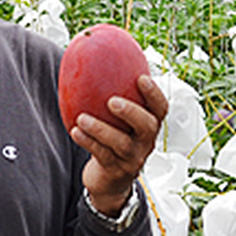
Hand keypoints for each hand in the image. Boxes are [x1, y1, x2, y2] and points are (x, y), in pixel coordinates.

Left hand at [70, 73, 167, 216]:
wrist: (109, 180)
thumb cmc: (112, 139)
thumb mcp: (118, 121)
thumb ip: (112, 93)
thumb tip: (91, 54)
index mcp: (149, 125)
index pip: (160, 108)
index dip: (154, 94)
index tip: (141, 78)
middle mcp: (145, 142)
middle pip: (147, 126)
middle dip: (131, 112)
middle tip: (112, 101)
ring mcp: (132, 158)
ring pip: (121, 143)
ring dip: (101, 129)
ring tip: (82, 118)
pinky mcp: (116, 171)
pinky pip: (102, 155)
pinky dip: (88, 142)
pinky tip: (75, 132)